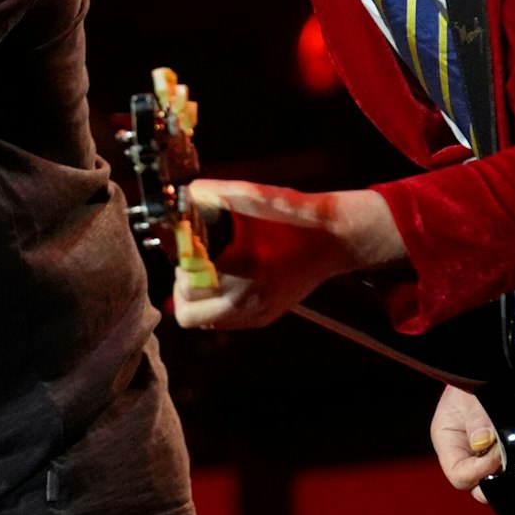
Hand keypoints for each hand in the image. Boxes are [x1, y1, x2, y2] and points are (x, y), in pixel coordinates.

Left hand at [171, 180, 394, 329]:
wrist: (335, 237)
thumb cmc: (293, 215)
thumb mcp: (250, 194)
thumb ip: (209, 193)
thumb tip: (181, 195)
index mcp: (241, 268)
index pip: (184, 287)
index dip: (180, 265)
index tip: (189, 248)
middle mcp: (247, 299)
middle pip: (186, 311)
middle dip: (184, 285)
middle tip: (195, 262)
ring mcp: (257, 313)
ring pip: (203, 322)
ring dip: (198, 299)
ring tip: (210, 272)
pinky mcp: (266, 317)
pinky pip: (224, 322)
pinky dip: (216, 305)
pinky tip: (227, 280)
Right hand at [430, 383, 503, 501]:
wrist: (487, 366)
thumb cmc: (474, 377)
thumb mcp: (472, 395)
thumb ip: (477, 418)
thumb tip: (482, 443)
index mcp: (446, 440)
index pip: (458, 474)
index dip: (479, 472)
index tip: (498, 454)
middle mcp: (461, 451)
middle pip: (474, 485)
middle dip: (493, 480)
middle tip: (509, 461)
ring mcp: (480, 453)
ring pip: (492, 479)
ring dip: (505, 472)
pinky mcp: (498, 450)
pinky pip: (505, 468)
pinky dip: (514, 465)